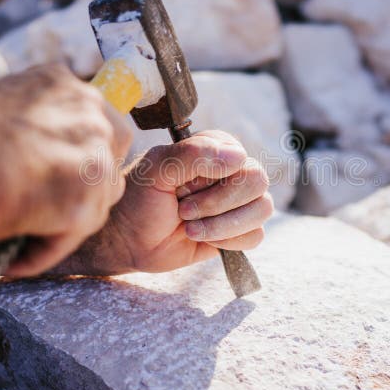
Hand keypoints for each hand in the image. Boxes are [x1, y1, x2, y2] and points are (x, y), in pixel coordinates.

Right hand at [0, 63, 131, 276]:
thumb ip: (24, 125)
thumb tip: (31, 155)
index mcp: (59, 82)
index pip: (94, 118)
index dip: (77, 152)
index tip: (54, 174)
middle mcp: (87, 109)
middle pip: (112, 155)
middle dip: (88, 186)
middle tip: (46, 208)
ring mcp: (92, 150)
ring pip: (98, 199)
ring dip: (64, 222)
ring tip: (20, 233)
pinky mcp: (88, 194)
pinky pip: (75, 234)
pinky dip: (46, 250)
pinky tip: (15, 256)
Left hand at [53, 130, 273, 275]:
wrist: (128, 241)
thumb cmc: (138, 199)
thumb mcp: (156, 170)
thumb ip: (193, 154)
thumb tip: (239, 158)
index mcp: (213, 149)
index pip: (241, 157)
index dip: (215, 179)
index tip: (182, 189)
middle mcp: (230, 172)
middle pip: (257, 182)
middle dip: (218, 203)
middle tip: (183, 211)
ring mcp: (236, 202)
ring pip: (262, 209)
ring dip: (222, 224)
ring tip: (190, 228)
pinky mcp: (237, 230)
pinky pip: (256, 235)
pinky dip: (228, 241)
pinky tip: (202, 239)